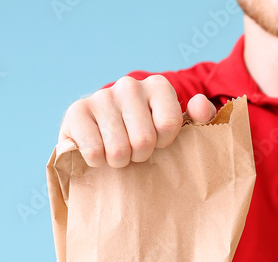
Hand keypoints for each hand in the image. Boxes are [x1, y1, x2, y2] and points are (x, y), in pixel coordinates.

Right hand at [57, 75, 216, 167]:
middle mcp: (129, 85)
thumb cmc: (147, 135)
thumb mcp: (177, 129)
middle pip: (144, 140)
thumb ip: (198, 119)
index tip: (159, 142)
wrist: (103, 138)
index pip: (169, 124)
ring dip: (119, 161)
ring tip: (118, 152)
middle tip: (136, 151)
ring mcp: (101, 96)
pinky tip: (98, 151)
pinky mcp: (76, 113)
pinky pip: (94, 151)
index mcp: (158, 86)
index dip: (165, 142)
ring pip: (119, 149)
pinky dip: (97, 161)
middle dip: (141, 155)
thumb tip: (201, 106)